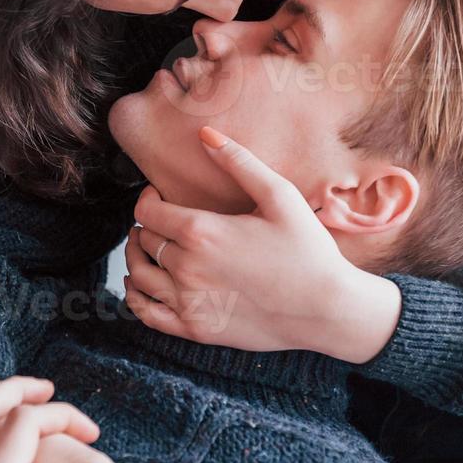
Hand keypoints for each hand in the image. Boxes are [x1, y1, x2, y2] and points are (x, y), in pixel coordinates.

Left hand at [123, 127, 401, 363]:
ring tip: (145, 246)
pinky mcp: (195, 329)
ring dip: (135, 256)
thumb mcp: (280, 196)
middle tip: (158, 220)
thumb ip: (239, 161)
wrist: (327, 309)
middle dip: (146, 226)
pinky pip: (146, 313)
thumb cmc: (308, 250)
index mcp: (201, 232)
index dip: (147, 199)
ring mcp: (188, 302)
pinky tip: (140, 286)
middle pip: (144, 240)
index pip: (147, 212)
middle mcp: (187, 267)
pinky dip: (134, 297)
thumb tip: (204, 133)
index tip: (157, 196)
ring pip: (138, 275)